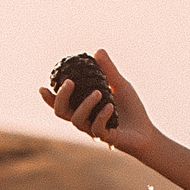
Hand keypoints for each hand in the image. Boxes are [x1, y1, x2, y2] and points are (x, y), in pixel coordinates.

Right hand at [34, 49, 159, 154]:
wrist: (147, 132)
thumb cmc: (131, 109)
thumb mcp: (120, 85)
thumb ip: (108, 71)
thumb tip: (98, 51)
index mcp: (83, 107)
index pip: (61, 104)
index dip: (49, 98)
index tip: (42, 87)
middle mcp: (84, 119)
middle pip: (61, 112)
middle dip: (60, 97)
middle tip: (70, 83)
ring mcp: (93, 130)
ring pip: (77, 120)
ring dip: (85, 105)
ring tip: (99, 93)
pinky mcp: (105, 138)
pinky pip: (96, 129)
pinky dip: (101, 116)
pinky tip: (111, 107)